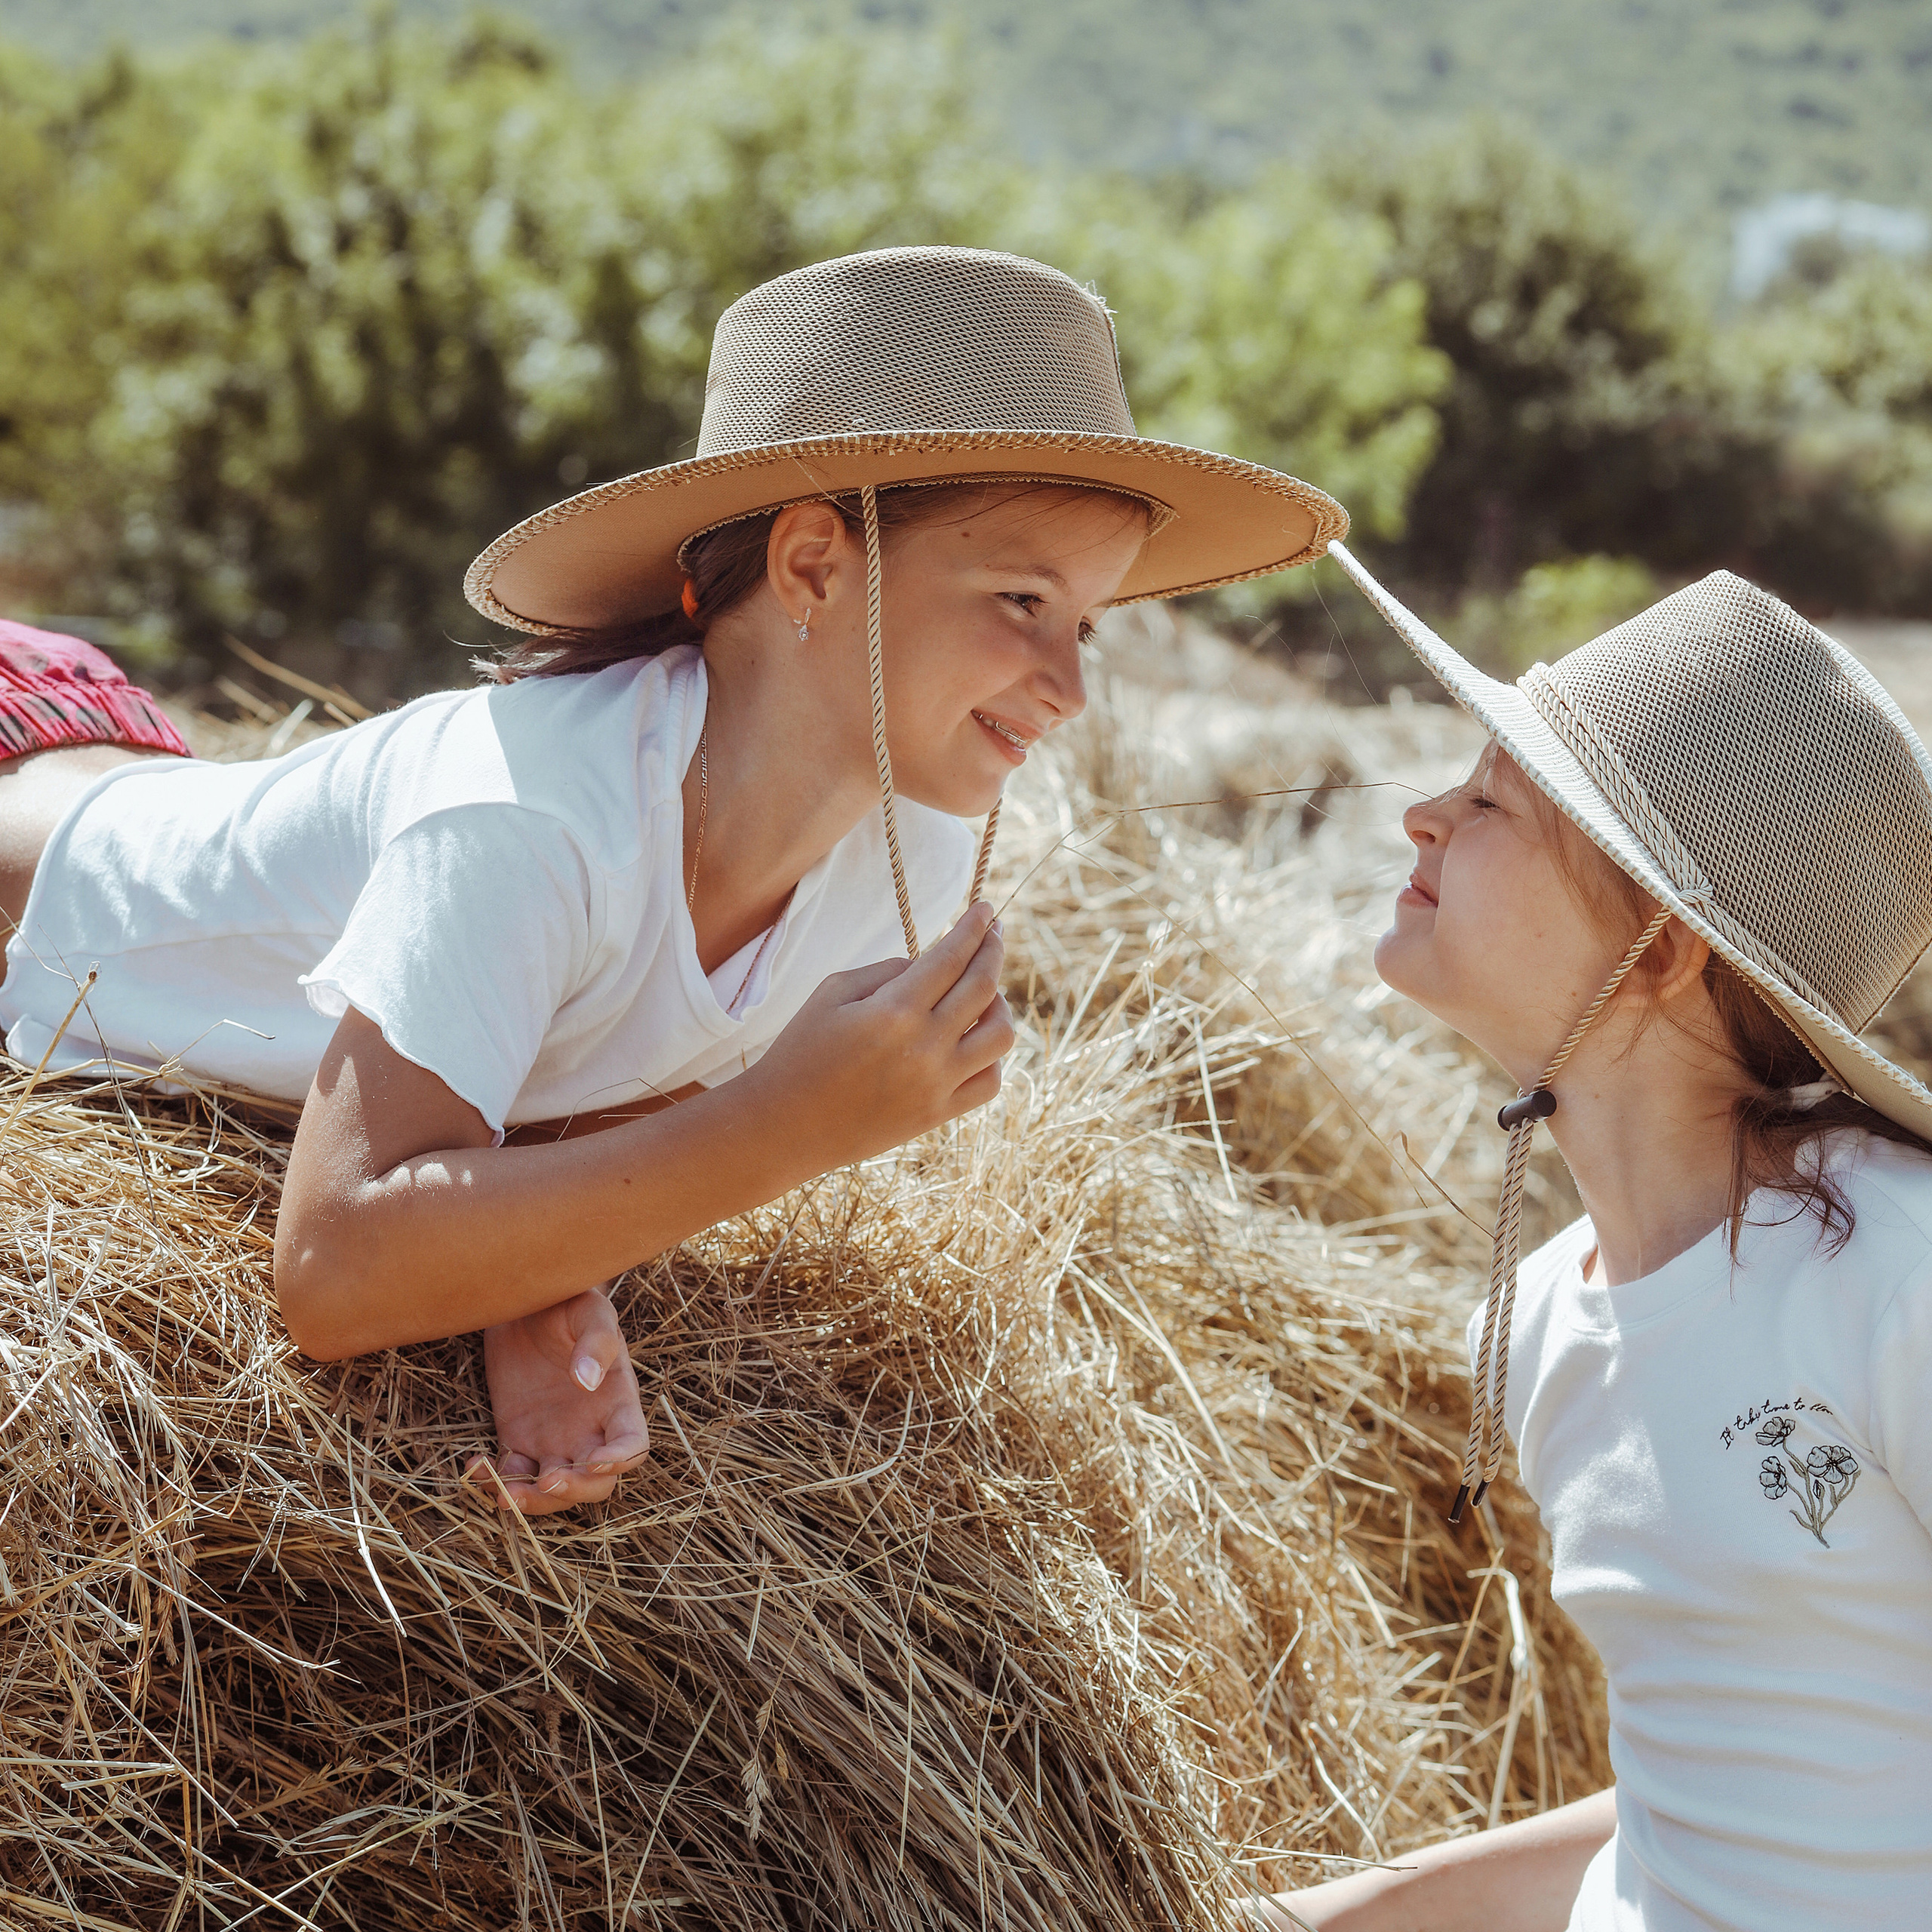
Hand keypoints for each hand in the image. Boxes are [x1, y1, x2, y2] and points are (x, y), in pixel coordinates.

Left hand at [466, 1286, 648, 1515]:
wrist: (523, 1301)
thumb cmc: (566, 1300)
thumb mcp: (588, 1310)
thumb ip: (596, 1342)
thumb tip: (587, 1380)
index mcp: (617, 1402)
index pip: (632, 1445)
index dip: (620, 1461)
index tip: (595, 1462)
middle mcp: (590, 1430)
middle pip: (596, 1483)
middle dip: (575, 1491)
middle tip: (546, 1482)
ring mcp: (553, 1439)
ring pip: (553, 1491)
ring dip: (533, 1502)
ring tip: (505, 1494)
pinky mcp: (518, 1439)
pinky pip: (511, 1474)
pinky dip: (494, 1482)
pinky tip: (474, 1466)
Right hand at [748, 902, 1012, 1167]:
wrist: (785, 1127)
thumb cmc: (800, 1051)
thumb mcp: (831, 993)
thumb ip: (886, 971)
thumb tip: (929, 965)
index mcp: (893, 1012)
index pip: (951, 957)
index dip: (974, 928)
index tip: (986, 909)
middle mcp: (924, 1047)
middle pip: (983, 988)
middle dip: (993, 950)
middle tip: (994, 932)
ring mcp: (936, 1084)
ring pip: (1000, 1036)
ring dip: (999, 1005)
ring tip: (984, 993)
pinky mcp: (937, 1114)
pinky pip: (990, 1081)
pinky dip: (992, 1055)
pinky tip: (975, 1041)